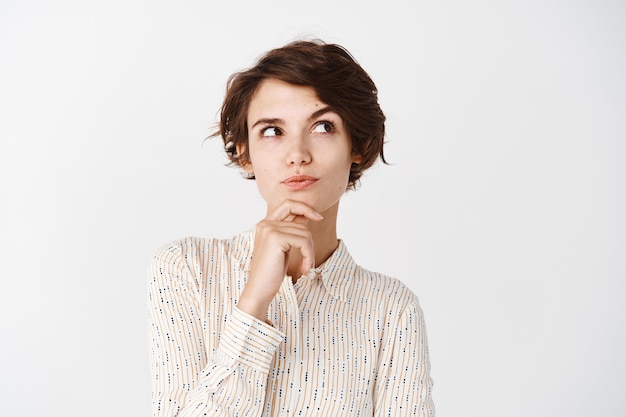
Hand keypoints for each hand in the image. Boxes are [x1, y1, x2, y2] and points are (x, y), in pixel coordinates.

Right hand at [237, 200, 323, 320]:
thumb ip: (291, 231)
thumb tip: (307, 217)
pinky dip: (309, 255)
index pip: (288, 204)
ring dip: (310, 252)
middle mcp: (265, 224)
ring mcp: (269, 229)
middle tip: (311, 252)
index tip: (318, 217)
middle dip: (310, 237)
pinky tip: (304, 269)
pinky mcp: (275, 238)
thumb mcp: (284, 248)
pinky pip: (304, 241)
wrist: (259, 290)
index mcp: (265, 224)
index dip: (305, 207)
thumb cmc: (271, 273)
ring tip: (306, 267)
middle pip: (300, 221)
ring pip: (305, 233)